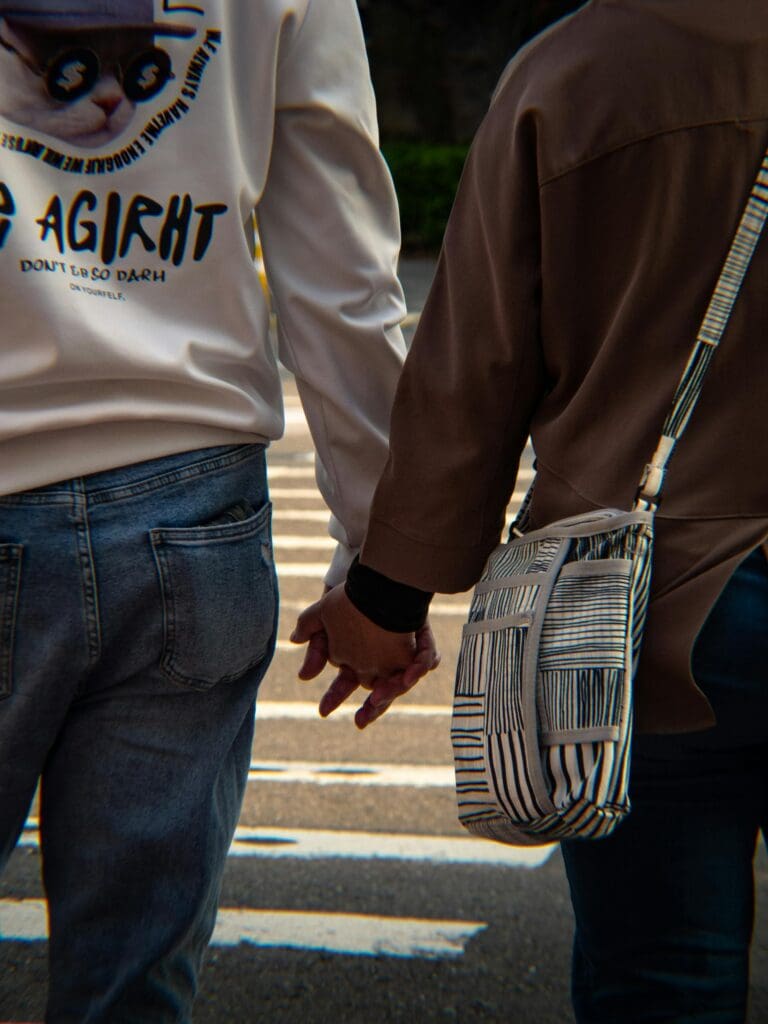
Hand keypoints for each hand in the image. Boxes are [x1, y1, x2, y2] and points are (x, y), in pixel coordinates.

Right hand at [290, 585, 439, 727]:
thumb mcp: (324, 616)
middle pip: (379, 692)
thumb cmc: (349, 597)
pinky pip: (424, 658)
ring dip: (393, 689)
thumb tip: (303, 675)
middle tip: (360, 720)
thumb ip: (313, 641)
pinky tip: (411, 673)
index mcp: (355, 662)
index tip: (323, 711)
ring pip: (402, 681)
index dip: (335, 698)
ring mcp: (402, 656)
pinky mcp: (421, 643)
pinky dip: (419, 666)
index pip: (346, 686)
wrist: (377, 576)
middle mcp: (380, 664)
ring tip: (381, 697)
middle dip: (373, 706)